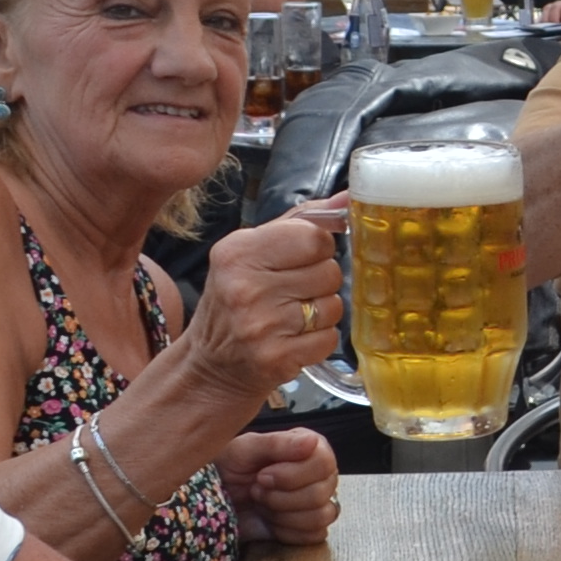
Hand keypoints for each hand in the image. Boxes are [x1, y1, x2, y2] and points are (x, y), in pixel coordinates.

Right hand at [179, 210, 345, 395]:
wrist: (212, 362)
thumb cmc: (238, 297)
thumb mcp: (255, 250)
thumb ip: (302, 220)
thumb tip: (348, 199)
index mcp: (238, 252)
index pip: (314, 237)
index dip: (318, 248)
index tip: (302, 259)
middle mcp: (245, 288)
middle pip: (329, 271)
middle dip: (320, 281)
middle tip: (294, 291)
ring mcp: (260, 326)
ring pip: (333, 306)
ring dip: (322, 312)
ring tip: (293, 315)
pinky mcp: (276, 358)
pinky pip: (329, 339)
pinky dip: (319, 339)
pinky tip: (295, 338)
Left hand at [217, 425, 341, 544]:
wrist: (215, 496)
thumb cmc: (230, 466)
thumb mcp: (246, 448)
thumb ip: (278, 443)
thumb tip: (312, 442)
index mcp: (312, 449)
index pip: (323, 464)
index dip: (291, 475)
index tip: (262, 476)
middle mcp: (321, 475)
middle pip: (321, 493)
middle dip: (280, 497)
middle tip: (256, 491)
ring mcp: (318, 502)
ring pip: (320, 516)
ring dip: (283, 514)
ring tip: (262, 504)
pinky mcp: (310, 528)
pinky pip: (313, 535)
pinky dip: (287, 531)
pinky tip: (270, 521)